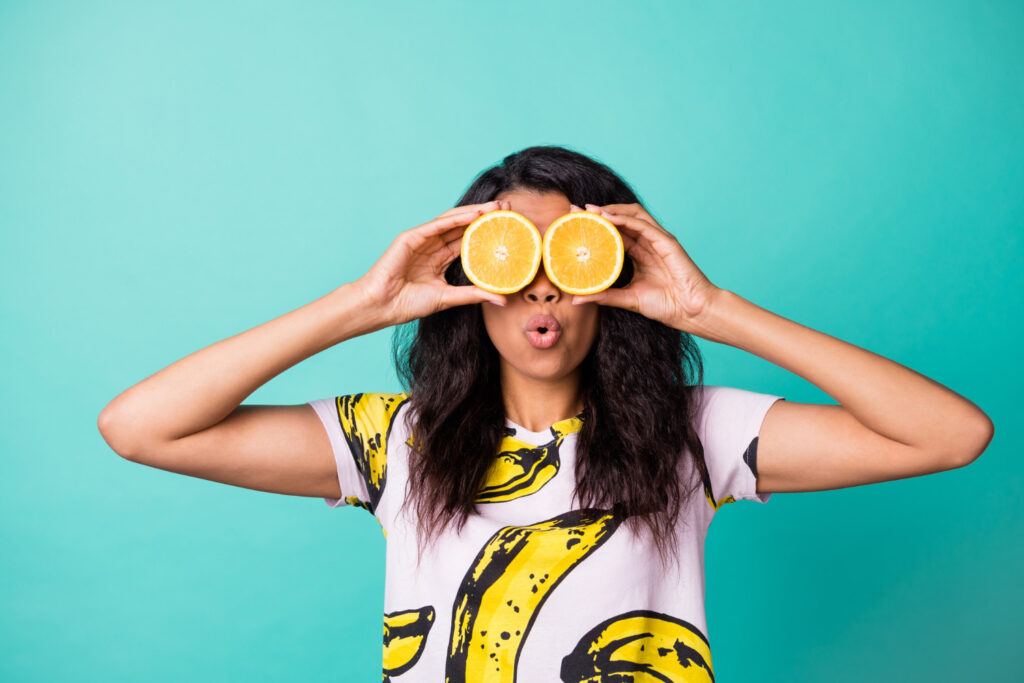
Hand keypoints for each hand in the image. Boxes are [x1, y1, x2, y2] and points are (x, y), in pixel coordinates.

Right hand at [352, 200, 510, 325]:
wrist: (382, 306)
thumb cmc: (409, 303)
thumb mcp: (449, 297)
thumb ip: (474, 294)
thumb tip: (503, 299)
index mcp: (440, 259)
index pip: (468, 241)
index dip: (488, 233)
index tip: (510, 227)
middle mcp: (433, 246)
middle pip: (463, 227)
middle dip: (485, 217)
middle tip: (509, 209)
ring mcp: (422, 239)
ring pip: (452, 221)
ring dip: (474, 212)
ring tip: (496, 208)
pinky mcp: (411, 237)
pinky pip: (437, 225)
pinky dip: (456, 218)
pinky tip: (474, 214)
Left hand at [570, 202, 721, 332]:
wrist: (691, 312)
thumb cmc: (666, 305)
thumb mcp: (627, 299)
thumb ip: (603, 296)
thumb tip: (576, 299)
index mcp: (640, 253)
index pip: (615, 232)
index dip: (596, 226)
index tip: (574, 223)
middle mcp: (648, 243)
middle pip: (621, 219)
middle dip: (599, 213)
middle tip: (576, 211)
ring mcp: (658, 240)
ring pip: (633, 215)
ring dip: (611, 210)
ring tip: (590, 211)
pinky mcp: (667, 241)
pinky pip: (643, 224)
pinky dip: (624, 218)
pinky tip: (608, 218)